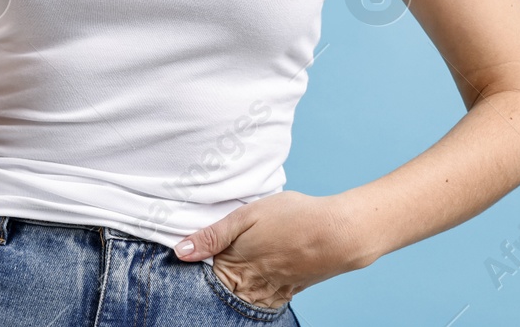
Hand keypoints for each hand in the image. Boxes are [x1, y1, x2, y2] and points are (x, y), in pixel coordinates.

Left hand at [173, 191, 368, 309]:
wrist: (338, 233)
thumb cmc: (292, 217)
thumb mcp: (247, 216)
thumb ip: (213, 235)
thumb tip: (181, 251)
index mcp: (235, 265)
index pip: (204, 275)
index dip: (197, 265)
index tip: (190, 257)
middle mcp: (250, 285)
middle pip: (221, 291)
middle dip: (214, 281)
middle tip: (215, 264)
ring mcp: (270, 291)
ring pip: (241, 300)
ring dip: (234, 290)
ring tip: (237, 271)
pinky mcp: (289, 291)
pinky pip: (264, 301)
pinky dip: (255, 295)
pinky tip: (254, 283)